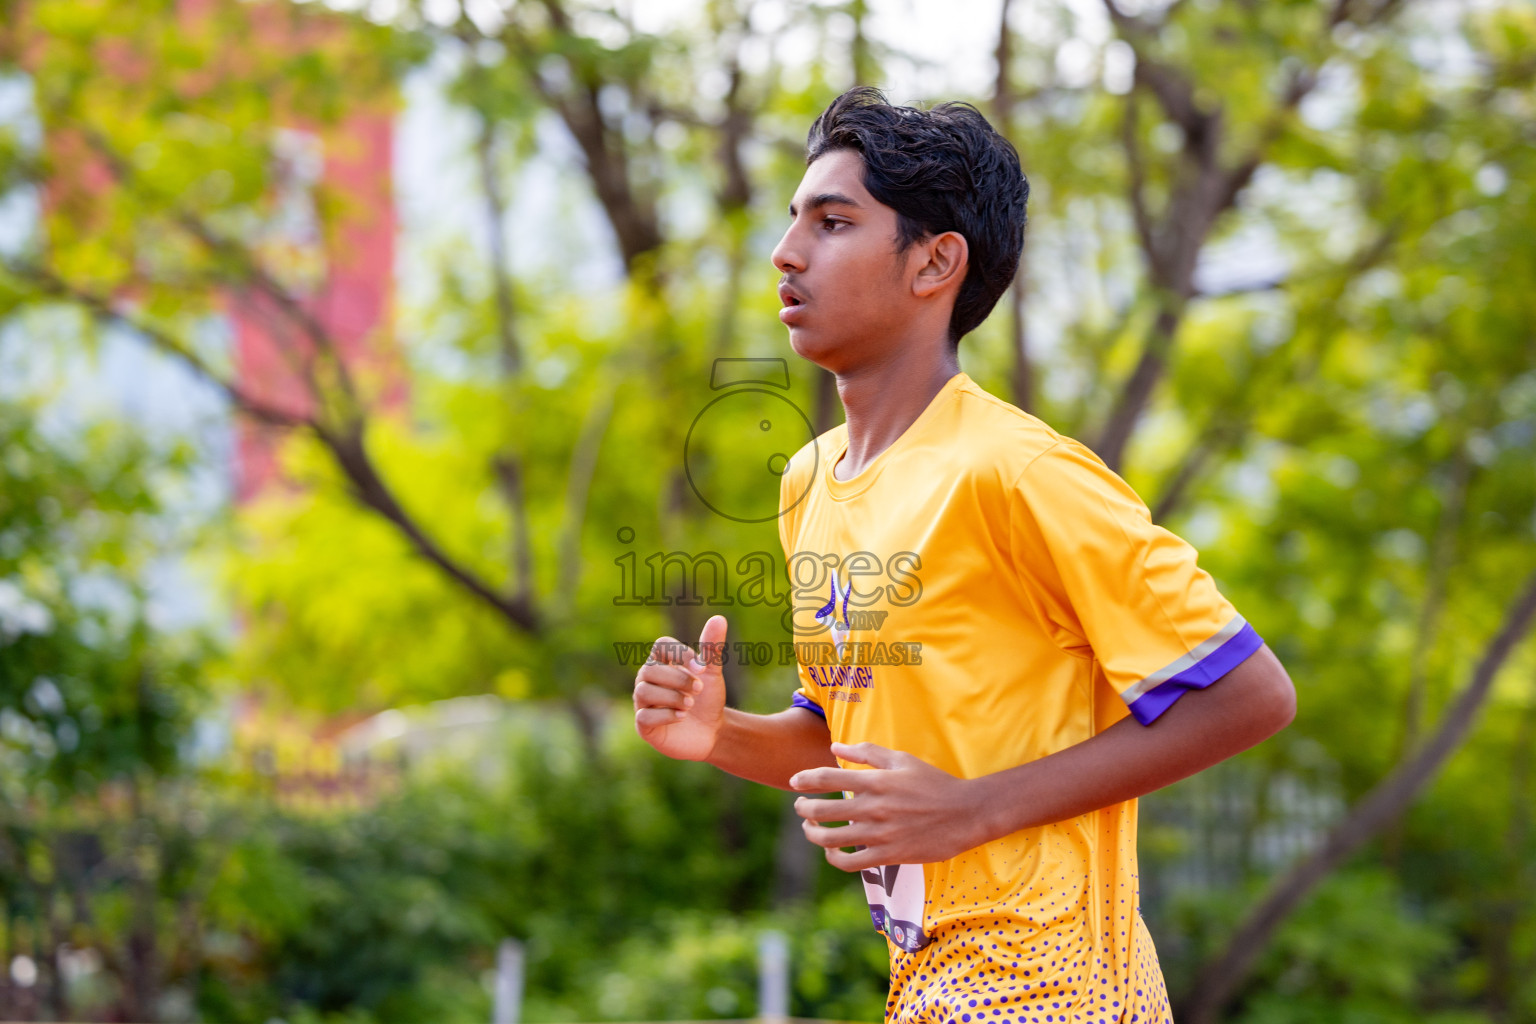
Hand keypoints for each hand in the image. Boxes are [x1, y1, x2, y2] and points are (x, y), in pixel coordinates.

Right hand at [633, 615, 728, 761]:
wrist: (712, 732)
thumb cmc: (707, 699)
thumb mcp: (711, 673)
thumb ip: (712, 648)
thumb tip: (719, 618)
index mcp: (662, 663)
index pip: (660, 645)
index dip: (680, 653)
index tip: (701, 667)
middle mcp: (647, 680)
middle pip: (650, 669)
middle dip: (677, 678)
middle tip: (698, 689)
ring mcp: (643, 703)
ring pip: (644, 691)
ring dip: (671, 696)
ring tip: (690, 705)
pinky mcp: (644, 726)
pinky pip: (644, 716)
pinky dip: (665, 715)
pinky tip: (682, 717)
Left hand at [790, 742, 993, 870]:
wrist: (965, 813)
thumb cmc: (934, 783)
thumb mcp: (902, 760)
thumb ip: (867, 753)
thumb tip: (836, 746)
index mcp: (875, 781)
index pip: (827, 778)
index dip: (805, 779)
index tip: (795, 782)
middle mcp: (873, 808)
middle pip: (822, 811)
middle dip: (803, 808)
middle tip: (800, 807)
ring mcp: (880, 834)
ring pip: (831, 839)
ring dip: (813, 834)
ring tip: (810, 828)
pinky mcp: (888, 856)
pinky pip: (850, 863)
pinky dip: (834, 859)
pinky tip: (833, 852)